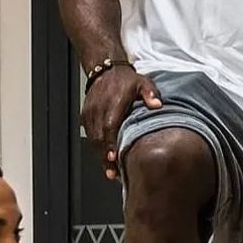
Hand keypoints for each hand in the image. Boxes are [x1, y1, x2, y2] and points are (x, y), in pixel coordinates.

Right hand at [81, 66, 161, 180]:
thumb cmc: (125, 80)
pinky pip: (90, 136)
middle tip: (113, 173)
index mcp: (113, 102)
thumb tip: (157, 105)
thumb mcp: (142, 82)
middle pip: (99, 137)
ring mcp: (90, 113)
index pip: (109, 126)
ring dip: (100, 156)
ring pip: (93, 139)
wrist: (105, 69)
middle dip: (105, 157)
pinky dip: (96, 148)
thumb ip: (150, 93)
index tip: (113, 157)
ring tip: (109, 171)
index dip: (110, 143)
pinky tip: (104, 159)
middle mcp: (99, 109)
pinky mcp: (85, 116)